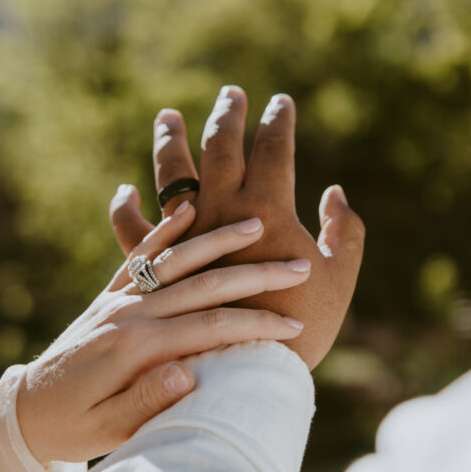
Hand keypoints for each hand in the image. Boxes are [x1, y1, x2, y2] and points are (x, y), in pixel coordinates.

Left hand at [16, 201, 309, 463]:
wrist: (23, 412)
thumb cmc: (71, 429)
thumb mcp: (109, 430)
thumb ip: (148, 401)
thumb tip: (189, 374)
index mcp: (135, 349)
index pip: (209, 329)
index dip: (255, 325)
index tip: (295, 324)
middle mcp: (129, 314)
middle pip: (204, 285)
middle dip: (254, 274)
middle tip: (298, 265)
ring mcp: (118, 299)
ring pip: (176, 259)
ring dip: (218, 239)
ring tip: (255, 223)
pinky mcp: (109, 295)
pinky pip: (141, 255)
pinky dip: (165, 229)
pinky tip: (189, 207)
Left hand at [109, 87, 364, 369]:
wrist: (245, 377)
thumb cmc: (301, 332)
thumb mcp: (339, 281)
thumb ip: (344, 233)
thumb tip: (335, 194)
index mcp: (267, 212)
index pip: (273, 150)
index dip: (278, 122)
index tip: (281, 102)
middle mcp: (221, 214)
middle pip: (221, 149)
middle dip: (229, 116)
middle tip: (232, 94)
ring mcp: (184, 239)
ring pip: (172, 177)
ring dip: (171, 142)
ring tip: (168, 116)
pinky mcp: (156, 269)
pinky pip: (134, 231)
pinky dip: (128, 207)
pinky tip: (127, 190)